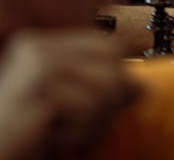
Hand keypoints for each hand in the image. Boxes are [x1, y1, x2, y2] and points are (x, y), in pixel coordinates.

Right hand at [0, 30, 138, 159]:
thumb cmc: (23, 138)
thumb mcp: (67, 108)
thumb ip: (98, 90)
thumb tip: (140, 86)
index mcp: (43, 45)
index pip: (109, 43)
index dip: (122, 73)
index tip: (119, 101)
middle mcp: (38, 48)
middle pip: (112, 59)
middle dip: (112, 100)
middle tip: (91, 128)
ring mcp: (35, 65)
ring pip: (105, 85)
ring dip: (94, 122)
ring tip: (71, 136)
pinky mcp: (37, 89)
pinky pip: (86, 107)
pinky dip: (79, 132)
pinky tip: (57, 139)